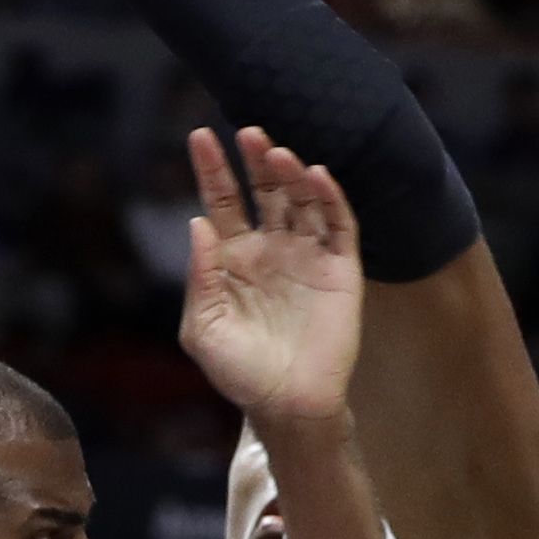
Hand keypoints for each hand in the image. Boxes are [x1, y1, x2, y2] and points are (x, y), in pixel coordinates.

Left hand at [175, 125, 366, 428]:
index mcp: (233, 258)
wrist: (288, 405)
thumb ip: (200, 276)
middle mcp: (271, 249)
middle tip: (248, 132)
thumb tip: (198, 223)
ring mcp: (307, 256)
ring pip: (301, 199)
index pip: (223, 201)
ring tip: (277, 153)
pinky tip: (316, 176)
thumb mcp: (202, 327)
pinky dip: (330, 198)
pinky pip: (338, 225)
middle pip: (265, 190)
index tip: (200, 135)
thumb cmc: (239, 372)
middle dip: (255, 159)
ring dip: (291, 172)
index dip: (212, 169)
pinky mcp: (340, 270)